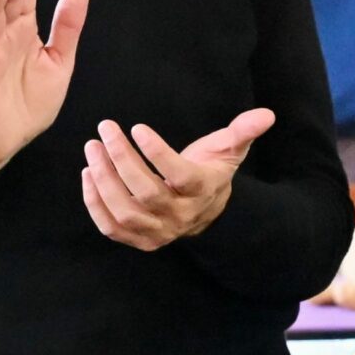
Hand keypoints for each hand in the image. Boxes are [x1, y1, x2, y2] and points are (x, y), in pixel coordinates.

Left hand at [79, 110, 273, 250]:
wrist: (203, 211)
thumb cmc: (209, 171)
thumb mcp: (228, 149)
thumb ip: (243, 131)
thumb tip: (266, 114)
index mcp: (203, 191)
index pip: (179, 175)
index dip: (156, 153)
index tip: (136, 127)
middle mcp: (181, 215)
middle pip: (146, 192)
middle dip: (121, 159)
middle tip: (105, 130)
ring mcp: (159, 231)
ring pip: (125, 211)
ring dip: (103, 179)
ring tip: (92, 148)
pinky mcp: (139, 240)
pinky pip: (111, 228)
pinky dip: (94, 203)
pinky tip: (88, 174)